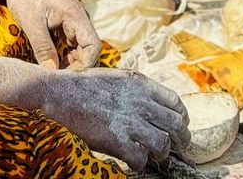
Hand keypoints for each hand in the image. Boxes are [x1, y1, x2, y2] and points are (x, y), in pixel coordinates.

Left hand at [2, 0, 100, 69]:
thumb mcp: (31, 22)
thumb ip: (43, 47)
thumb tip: (52, 72)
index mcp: (75, 14)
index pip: (93, 46)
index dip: (84, 65)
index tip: (67, 78)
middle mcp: (78, 18)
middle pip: (89, 49)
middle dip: (78, 67)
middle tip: (60, 81)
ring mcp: (72, 20)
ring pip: (80, 48)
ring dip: (72, 63)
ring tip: (56, 76)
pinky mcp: (64, 23)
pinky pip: (71, 44)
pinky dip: (65, 56)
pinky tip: (53, 65)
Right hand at [42, 66, 189, 171]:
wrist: (61, 93)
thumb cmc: (85, 85)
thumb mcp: (118, 77)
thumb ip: (137, 89)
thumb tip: (153, 103)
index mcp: (141, 84)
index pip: (176, 103)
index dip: (181, 117)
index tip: (179, 125)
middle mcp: (140, 102)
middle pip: (176, 125)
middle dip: (180, 139)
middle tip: (176, 147)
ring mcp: (129, 122)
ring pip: (163, 145)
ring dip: (161, 153)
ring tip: (153, 155)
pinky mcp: (117, 141)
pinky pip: (141, 160)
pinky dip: (140, 164)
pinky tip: (133, 161)